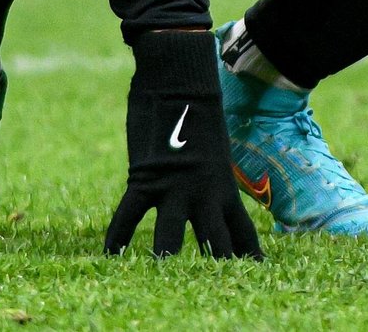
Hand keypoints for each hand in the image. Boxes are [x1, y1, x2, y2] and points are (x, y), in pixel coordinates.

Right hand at [104, 31, 262, 258]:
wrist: (181, 78)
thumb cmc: (197, 103)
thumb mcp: (214, 144)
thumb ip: (208, 170)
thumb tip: (201, 173)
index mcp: (224, 185)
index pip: (242, 232)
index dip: (249, 256)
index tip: (256, 274)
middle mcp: (205, 193)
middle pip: (216, 243)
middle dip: (218, 270)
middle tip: (218, 290)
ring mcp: (176, 187)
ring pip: (173, 237)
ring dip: (168, 261)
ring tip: (163, 280)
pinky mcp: (146, 177)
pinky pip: (129, 215)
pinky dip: (118, 236)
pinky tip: (111, 256)